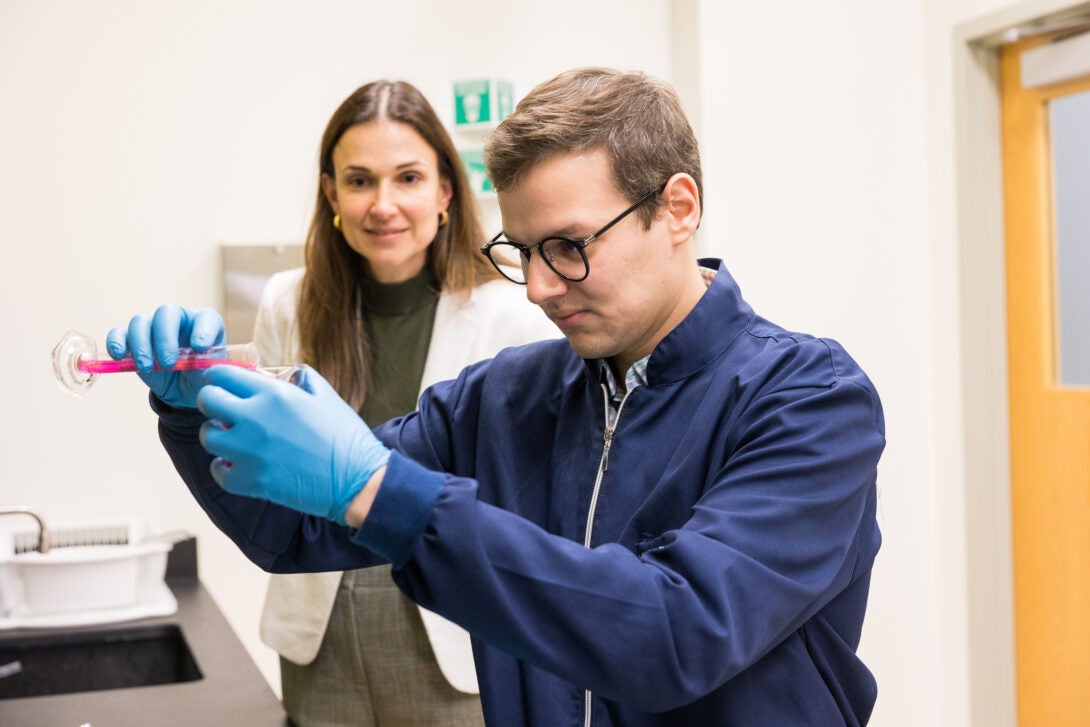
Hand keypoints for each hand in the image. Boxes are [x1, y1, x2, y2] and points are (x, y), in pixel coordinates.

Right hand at [106, 306, 224, 408]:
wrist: (185, 387)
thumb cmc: (202, 374)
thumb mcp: (210, 374)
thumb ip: (207, 366)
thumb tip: (197, 360)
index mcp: (204, 322)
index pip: (205, 318)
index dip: (203, 330)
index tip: (200, 348)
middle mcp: (178, 319)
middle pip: (166, 314)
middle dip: (165, 338)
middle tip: (169, 363)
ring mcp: (153, 327)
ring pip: (140, 322)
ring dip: (141, 345)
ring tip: (147, 367)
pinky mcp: (133, 340)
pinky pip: (119, 333)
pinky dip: (116, 342)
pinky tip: (119, 356)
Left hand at [197, 365, 390, 525]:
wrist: (357, 480)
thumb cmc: (346, 437)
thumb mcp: (326, 396)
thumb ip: (300, 378)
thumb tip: (281, 376)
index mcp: (274, 394)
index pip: (222, 375)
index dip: (218, 378)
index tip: (221, 384)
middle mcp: (256, 418)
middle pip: (207, 400)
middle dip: (212, 402)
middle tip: (224, 410)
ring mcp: (250, 451)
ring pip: (208, 436)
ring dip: (217, 434)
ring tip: (233, 438)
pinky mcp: (250, 481)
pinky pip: (217, 471)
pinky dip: (224, 468)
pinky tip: (238, 464)